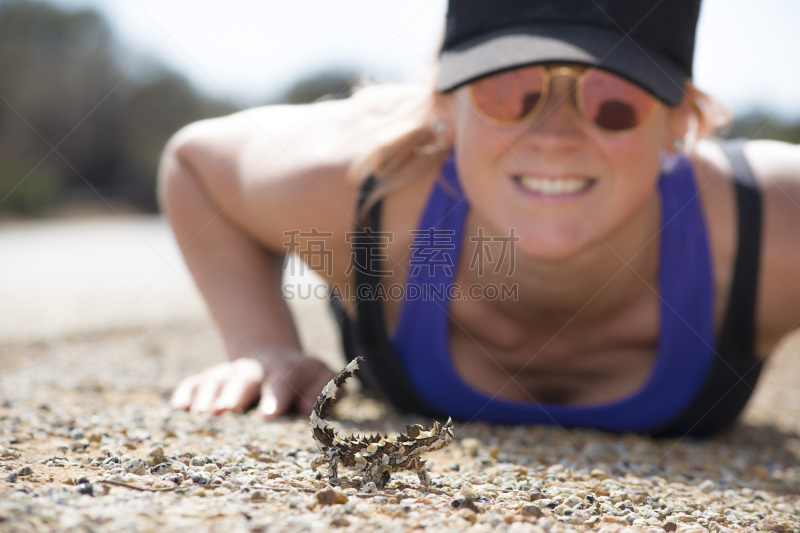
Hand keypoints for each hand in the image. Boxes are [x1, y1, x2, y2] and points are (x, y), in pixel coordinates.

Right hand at [169, 351, 335, 418]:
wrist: (272, 356)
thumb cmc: (302, 381)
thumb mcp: (320, 379)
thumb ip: (323, 390)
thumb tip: (307, 406)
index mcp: (286, 370)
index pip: (283, 379)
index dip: (277, 396)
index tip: (269, 416)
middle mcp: (255, 370)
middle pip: (244, 379)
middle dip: (234, 394)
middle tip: (225, 410)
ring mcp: (230, 373)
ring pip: (216, 381)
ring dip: (208, 396)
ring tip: (202, 414)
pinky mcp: (209, 379)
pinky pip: (194, 383)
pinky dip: (186, 393)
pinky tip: (179, 408)